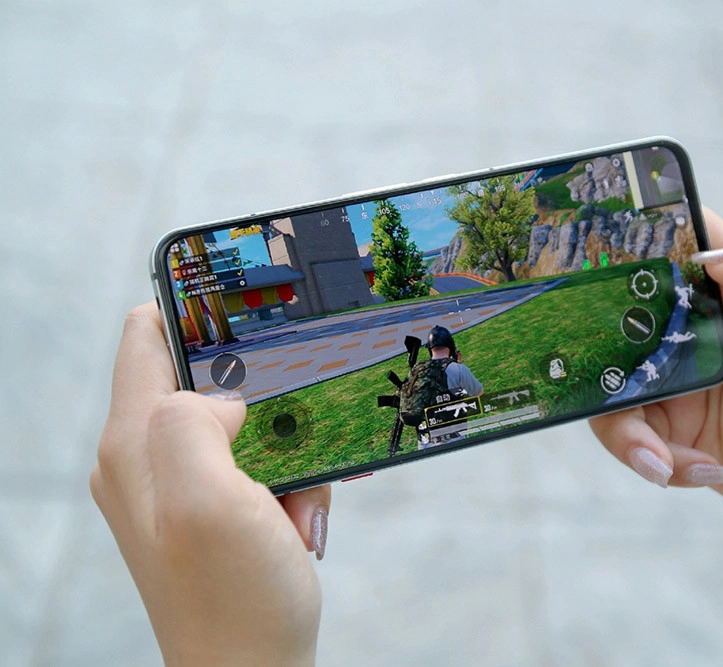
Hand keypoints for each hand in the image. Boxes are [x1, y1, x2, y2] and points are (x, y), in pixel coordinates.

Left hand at [91, 303, 330, 664]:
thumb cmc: (233, 600)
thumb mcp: (208, 500)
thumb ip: (194, 421)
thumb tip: (224, 395)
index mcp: (136, 444)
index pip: (147, 334)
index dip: (196, 308)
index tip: (253, 307)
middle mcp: (149, 459)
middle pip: (210, 380)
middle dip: (267, 394)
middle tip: (297, 426)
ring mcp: (183, 487)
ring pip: (249, 425)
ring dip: (289, 448)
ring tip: (300, 497)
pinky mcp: (216, 511)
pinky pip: (263, 466)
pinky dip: (294, 482)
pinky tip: (302, 521)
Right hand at [591, 209, 722, 581]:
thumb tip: (717, 258)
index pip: (673, 239)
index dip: (632, 235)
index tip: (600, 255)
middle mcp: (696, 327)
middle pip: (616, 312)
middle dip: (597, 343)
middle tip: (612, 377)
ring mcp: (678, 379)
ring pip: (611, 382)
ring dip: (625, 427)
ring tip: (664, 461)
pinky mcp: (672, 429)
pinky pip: (631, 436)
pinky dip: (654, 459)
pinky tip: (707, 470)